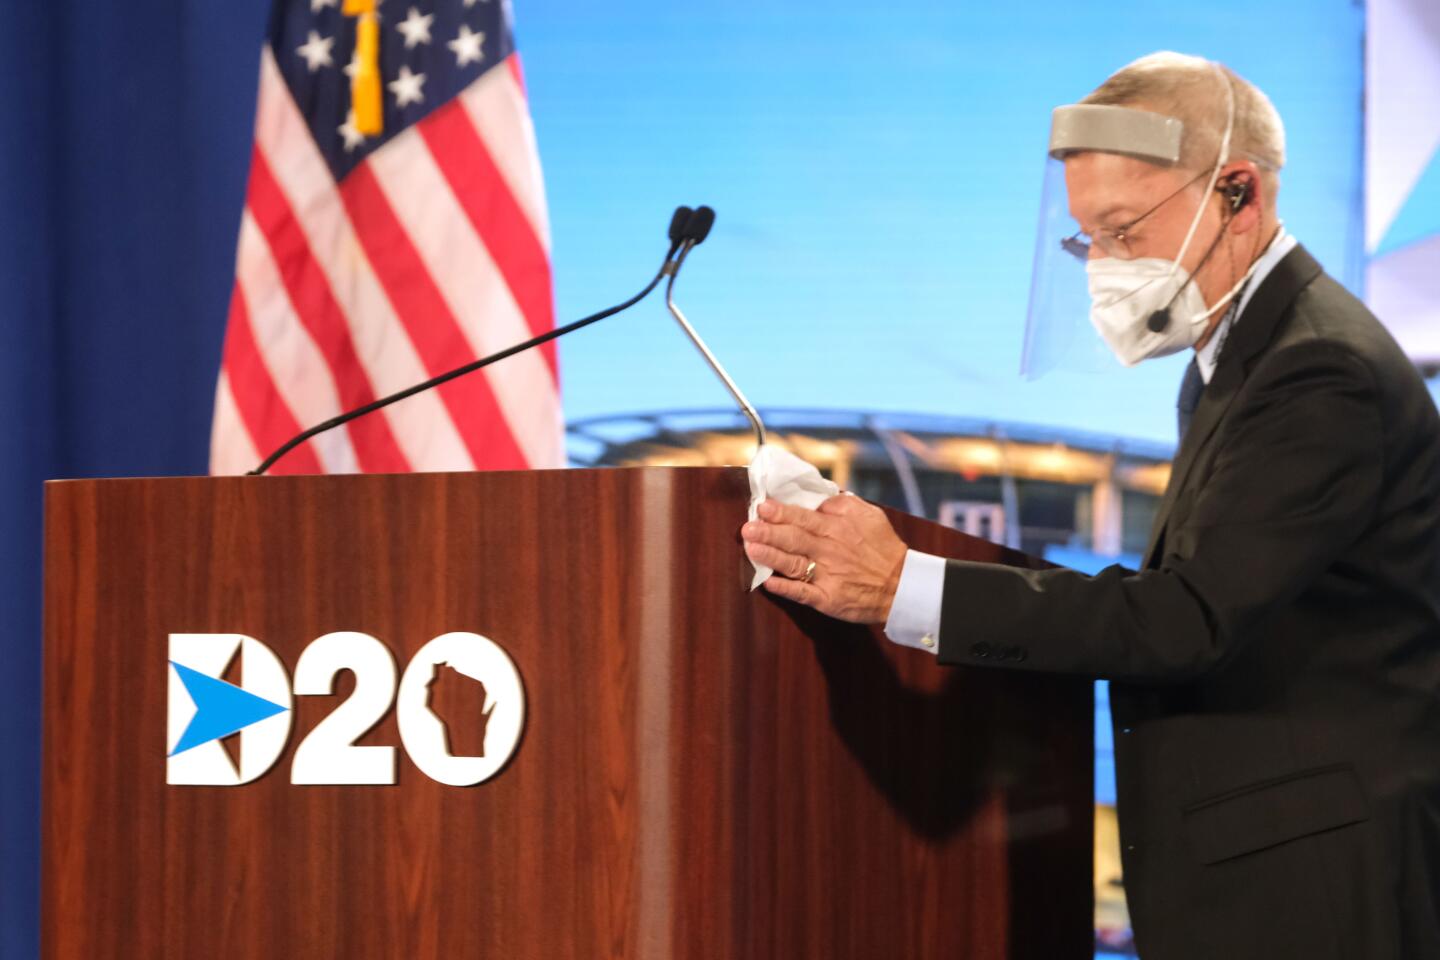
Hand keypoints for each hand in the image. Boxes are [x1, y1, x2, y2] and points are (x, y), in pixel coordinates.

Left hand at [741, 495, 908, 623]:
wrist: (903, 585)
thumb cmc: (883, 548)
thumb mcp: (869, 515)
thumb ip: (843, 504)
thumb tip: (818, 499)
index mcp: (838, 527)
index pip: (803, 517)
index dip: (781, 512)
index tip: (762, 506)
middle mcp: (830, 550)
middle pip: (794, 538)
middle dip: (768, 532)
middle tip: (747, 527)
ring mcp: (828, 575)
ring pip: (793, 564)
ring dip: (770, 556)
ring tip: (750, 548)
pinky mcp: (828, 598)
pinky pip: (803, 593)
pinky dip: (785, 588)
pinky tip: (768, 583)